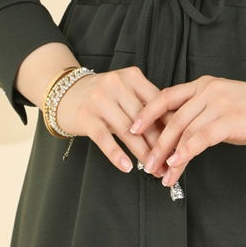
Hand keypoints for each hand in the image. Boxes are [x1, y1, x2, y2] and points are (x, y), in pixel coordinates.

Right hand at [54, 66, 169, 175]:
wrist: (64, 93)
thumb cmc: (102, 97)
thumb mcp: (125, 93)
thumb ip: (146, 107)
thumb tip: (173, 133)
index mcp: (132, 77)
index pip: (158, 103)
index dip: (171, 126)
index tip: (181, 145)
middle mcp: (117, 84)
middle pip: (145, 119)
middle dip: (159, 144)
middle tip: (169, 163)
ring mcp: (100, 99)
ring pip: (127, 131)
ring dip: (142, 153)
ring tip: (152, 169)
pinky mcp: (85, 116)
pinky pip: (104, 138)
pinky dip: (116, 154)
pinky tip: (127, 167)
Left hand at [129, 74, 245, 188]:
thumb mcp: (228, 107)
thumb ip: (205, 117)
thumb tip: (184, 139)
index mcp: (205, 84)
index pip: (166, 96)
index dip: (147, 113)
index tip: (131, 130)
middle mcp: (208, 90)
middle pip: (171, 118)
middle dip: (154, 144)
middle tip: (146, 164)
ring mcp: (219, 103)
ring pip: (183, 131)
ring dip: (168, 155)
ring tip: (160, 173)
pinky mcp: (231, 119)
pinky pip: (200, 138)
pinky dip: (185, 153)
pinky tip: (178, 165)